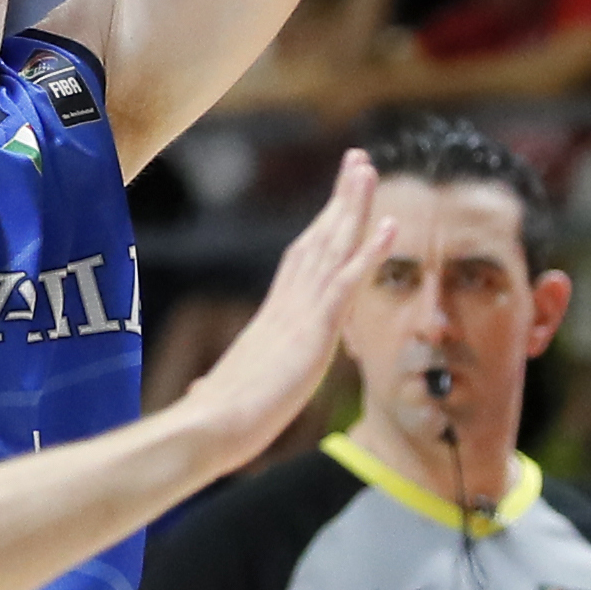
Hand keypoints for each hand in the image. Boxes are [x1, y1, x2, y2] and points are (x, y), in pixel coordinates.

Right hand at [180, 149, 392, 465]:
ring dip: (354, 206)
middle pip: (319, 240)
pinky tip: (391, 226)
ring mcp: (300, 314)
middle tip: (358, 160)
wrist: (207, 429)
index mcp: (272, 319)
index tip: (336, 199)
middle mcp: (287, 306)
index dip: (321, 228)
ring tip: (369, 169)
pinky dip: (370, 251)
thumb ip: (217, 387)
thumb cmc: (210, 421)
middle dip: (341, 199)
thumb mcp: (221, 396)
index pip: (301, 262)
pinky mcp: (313, 330)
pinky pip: (347, 282)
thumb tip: (199, 394)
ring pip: (333, 248)